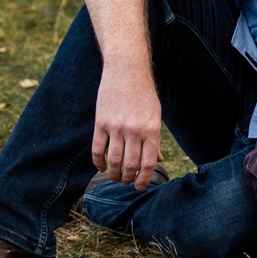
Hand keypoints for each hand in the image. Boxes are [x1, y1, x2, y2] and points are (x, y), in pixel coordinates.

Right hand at [90, 62, 163, 190]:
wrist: (127, 71)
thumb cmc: (144, 94)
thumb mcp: (155, 115)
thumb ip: (155, 139)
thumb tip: (158, 160)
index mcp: (151, 130)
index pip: (148, 163)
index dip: (143, 180)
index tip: (139, 187)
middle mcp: (134, 131)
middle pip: (130, 165)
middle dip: (127, 179)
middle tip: (125, 182)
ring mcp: (116, 127)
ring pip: (113, 160)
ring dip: (113, 174)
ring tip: (114, 178)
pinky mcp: (101, 123)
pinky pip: (97, 149)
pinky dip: (98, 162)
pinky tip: (100, 167)